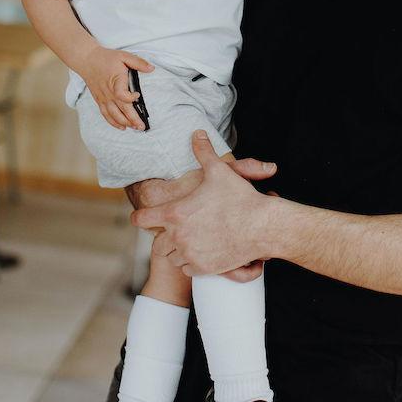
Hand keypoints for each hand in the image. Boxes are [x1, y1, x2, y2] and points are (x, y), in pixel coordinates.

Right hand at [80, 45, 152, 129]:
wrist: (87, 60)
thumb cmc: (106, 58)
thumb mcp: (124, 56)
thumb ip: (138, 62)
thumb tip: (152, 68)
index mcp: (115, 81)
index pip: (122, 95)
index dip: (130, 98)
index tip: (137, 95)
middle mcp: (109, 93)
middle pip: (121, 110)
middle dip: (132, 120)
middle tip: (142, 127)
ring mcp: (103, 98)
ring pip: (113, 115)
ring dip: (124, 123)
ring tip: (135, 128)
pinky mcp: (99, 100)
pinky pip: (106, 115)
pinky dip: (113, 122)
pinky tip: (122, 127)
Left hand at [131, 131, 277, 276]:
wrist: (262, 226)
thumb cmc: (240, 198)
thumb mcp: (219, 171)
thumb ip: (203, 152)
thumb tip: (197, 133)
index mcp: (175, 213)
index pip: (140, 219)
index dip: (139, 216)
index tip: (142, 216)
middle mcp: (178, 237)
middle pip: (157, 242)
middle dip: (165, 235)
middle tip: (179, 226)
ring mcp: (190, 254)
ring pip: (173, 256)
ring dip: (178, 248)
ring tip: (192, 237)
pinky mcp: (203, 268)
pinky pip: (187, 268)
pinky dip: (191, 261)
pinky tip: (201, 249)